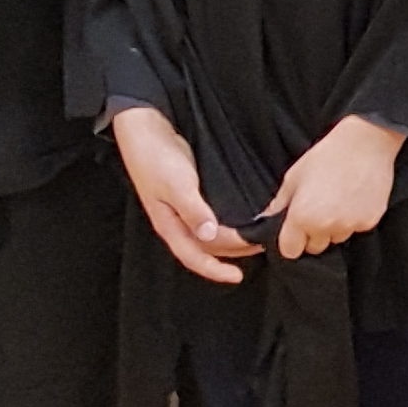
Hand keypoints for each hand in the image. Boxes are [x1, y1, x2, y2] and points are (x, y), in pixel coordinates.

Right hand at [111, 105, 257, 283]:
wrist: (146, 130)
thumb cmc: (156, 158)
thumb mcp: (175, 185)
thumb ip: (192, 210)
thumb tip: (209, 236)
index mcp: (169, 225)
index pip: (194, 257)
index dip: (214, 270)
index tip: (237, 276)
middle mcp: (176, 222)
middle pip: (205, 249)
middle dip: (231, 253)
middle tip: (260, 247)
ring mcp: (182, 209)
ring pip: (208, 236)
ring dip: (230, 240)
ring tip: (255, 238)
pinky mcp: (189, 195)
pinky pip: (209, 218)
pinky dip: (225, 224)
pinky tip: (239, 219)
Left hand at [263, 114, 401, 258]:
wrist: (366, 143)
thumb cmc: (327, 156)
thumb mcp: (294, 177)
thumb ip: (279, 204)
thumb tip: (266, 220)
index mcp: (301, 217)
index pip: (290, 251)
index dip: (292, 241)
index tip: (296, 230)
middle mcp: (325, 226)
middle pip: (314, 247)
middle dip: (314, 234)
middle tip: (319, 209)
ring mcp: (349, 225)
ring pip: (336, 238)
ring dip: (334, 227)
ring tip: (338, 201)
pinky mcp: (369, 221)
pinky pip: (356, 229)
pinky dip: (354, 219)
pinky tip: (354, 199)